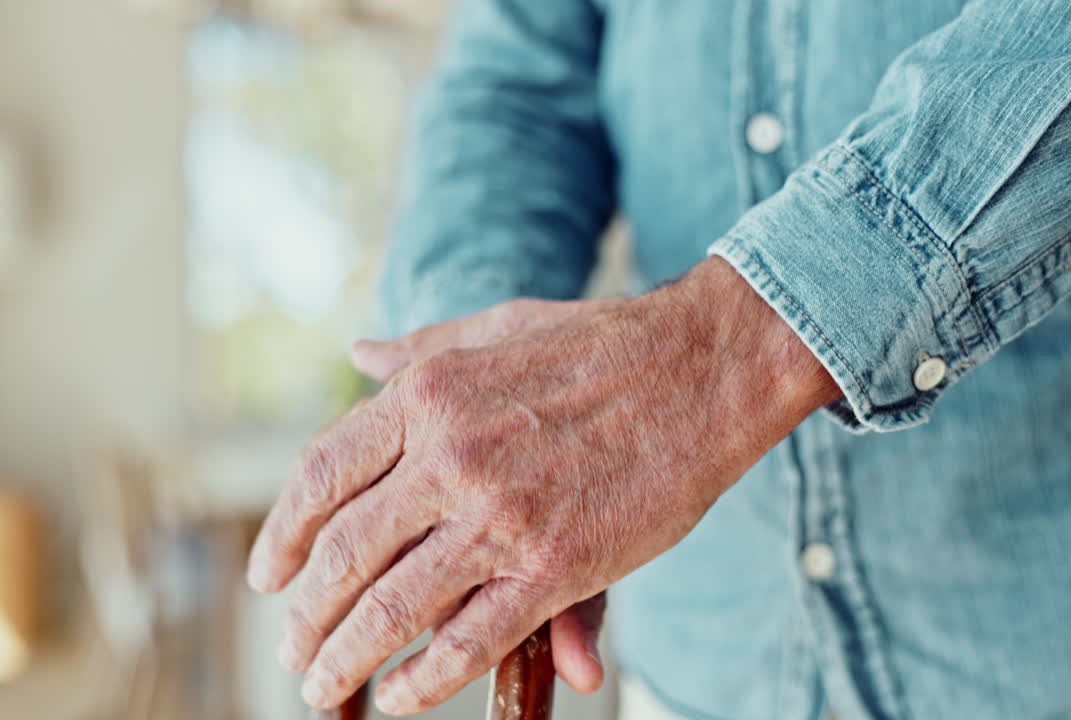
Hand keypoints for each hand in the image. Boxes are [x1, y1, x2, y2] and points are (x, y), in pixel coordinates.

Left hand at [245, 257, 839, 715]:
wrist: (703, 365)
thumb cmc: (603, 341)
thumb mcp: (498, 326)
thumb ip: (423, 349)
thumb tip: (361, 351)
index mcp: (427, 397)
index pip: (322, 477)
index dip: (284, 536)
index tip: (269, 575)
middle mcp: (449, 457)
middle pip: (344, 554)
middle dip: (307, 614)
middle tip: (292, 648)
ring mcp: (501, 516)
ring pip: (392, 608)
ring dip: (345, 658)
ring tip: (322, 686)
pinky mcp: (555, 566)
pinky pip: (469, 641)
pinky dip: (425, 681)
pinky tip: (402, 698)